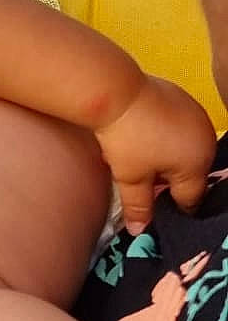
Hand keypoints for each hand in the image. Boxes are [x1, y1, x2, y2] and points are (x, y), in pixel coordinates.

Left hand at [95, 74, 216, 232]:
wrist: (115, 90)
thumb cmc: (125, 137)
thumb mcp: (130, 177)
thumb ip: (139, 206)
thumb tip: (140, 231)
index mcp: (197, 164)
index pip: (189, 197)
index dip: (171, 205)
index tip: (155, 206)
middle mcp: (205, 141)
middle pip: (188, 172)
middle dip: (166, 179)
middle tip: (137, 176)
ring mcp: (198, 117)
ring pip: (184, 148)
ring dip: (164, 156)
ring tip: (135, 151)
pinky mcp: (185, 99)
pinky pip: (179, 126)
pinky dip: (164, 134)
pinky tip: (141, 132)